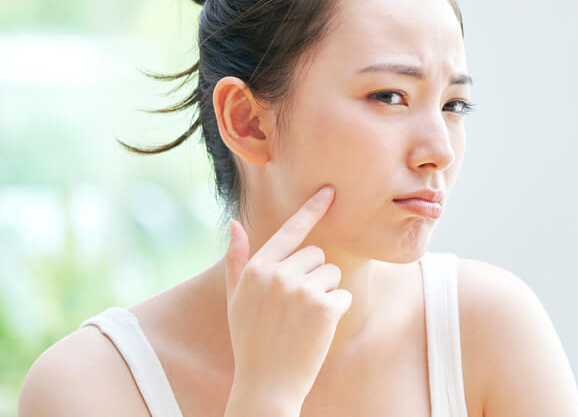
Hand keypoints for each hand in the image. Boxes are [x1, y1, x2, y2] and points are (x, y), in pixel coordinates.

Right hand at [223, 185, 351, 413]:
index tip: (330, 191)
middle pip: (317, 255)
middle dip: (314, 276)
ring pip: (333, 274)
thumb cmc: (251, 340)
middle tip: (296, 309)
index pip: (289, 231)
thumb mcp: (235, 298)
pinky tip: (317, 331)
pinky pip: (344, 296)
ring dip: (326, 294)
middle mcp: (278, 274)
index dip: (312, 209)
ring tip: (304, 321)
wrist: (266, 385)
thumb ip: (236, 260)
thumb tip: (233, 223)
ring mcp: (302, 291)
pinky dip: (337, 312)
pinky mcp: (324, 308)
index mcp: (257, 269)